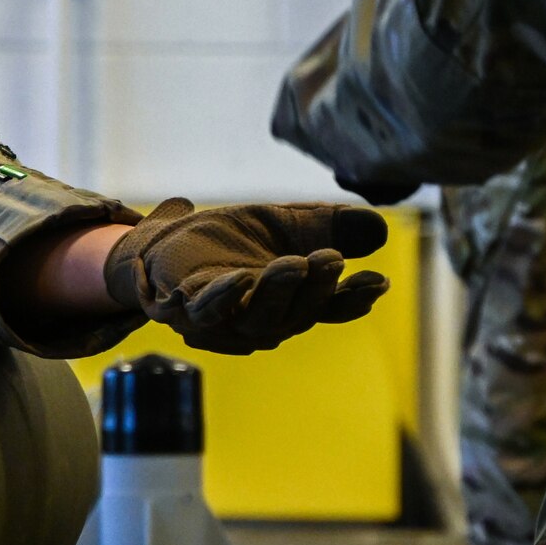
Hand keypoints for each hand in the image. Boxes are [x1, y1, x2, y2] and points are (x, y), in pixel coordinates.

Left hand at [104, 199, 390, 353]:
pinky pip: (206, 309)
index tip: (378, 282)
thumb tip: (379, 227)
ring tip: (295, 264)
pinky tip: (237, 279)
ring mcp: (223, 321)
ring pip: (257, 316)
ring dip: (276, 291)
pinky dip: (221, 297)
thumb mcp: (284, 223)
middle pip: (296, 314)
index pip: (329, 308)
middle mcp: (261, 320)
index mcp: (290, 303)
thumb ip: (326, 225)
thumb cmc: (231, 241)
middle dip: (316, 287)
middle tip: (331, 257)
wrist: (166, 241)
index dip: (353, 299)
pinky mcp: (186, 310)